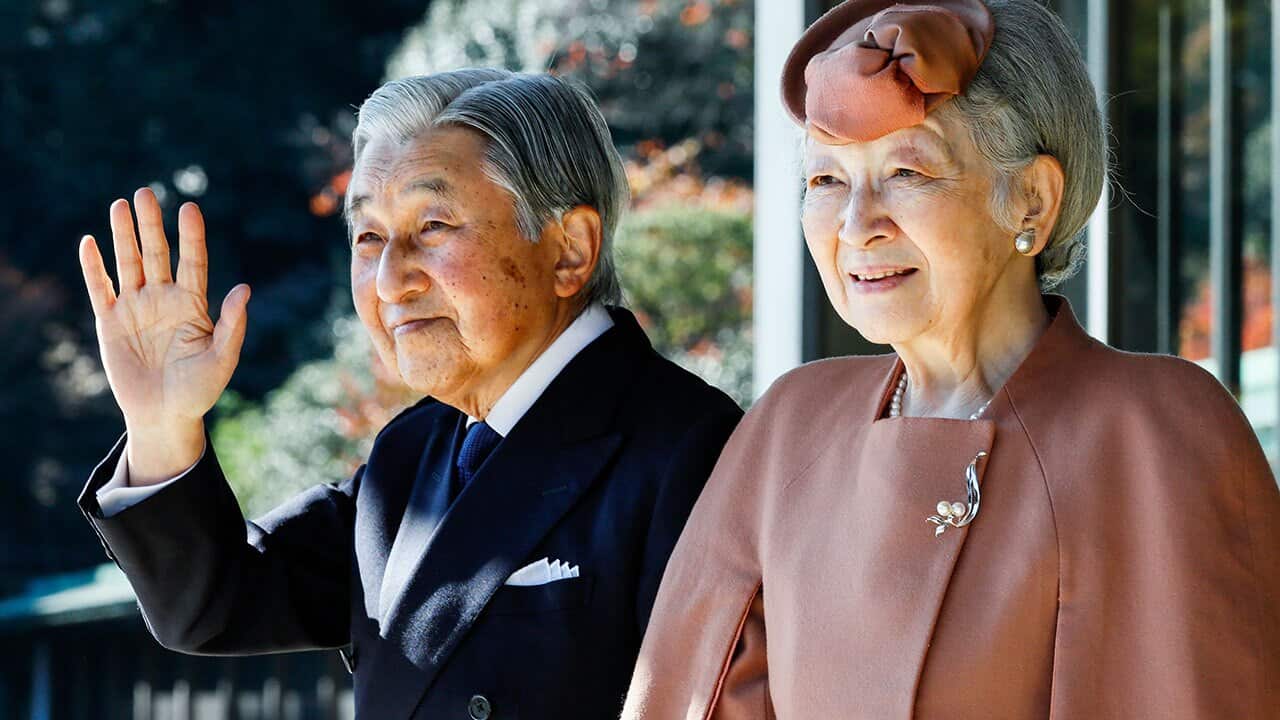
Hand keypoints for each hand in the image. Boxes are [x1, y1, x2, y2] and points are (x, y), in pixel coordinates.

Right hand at [79, 188, 249, 483]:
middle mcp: (163, 299)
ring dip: (123, 235)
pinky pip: (101, 289)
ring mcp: (136, 308)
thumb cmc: (199, 390)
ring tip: (121, 204)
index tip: (190, 207)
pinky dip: (94, 267)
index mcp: (193, 304)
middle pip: (157, 254)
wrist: (165, 416)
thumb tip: (244, 288)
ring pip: (129, 263)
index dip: (191, 236)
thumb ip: (232, 324)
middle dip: (151, 224)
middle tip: (146, 193)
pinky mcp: (110, 322)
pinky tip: (90, 242)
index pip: (193, 262)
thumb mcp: (222, 359)